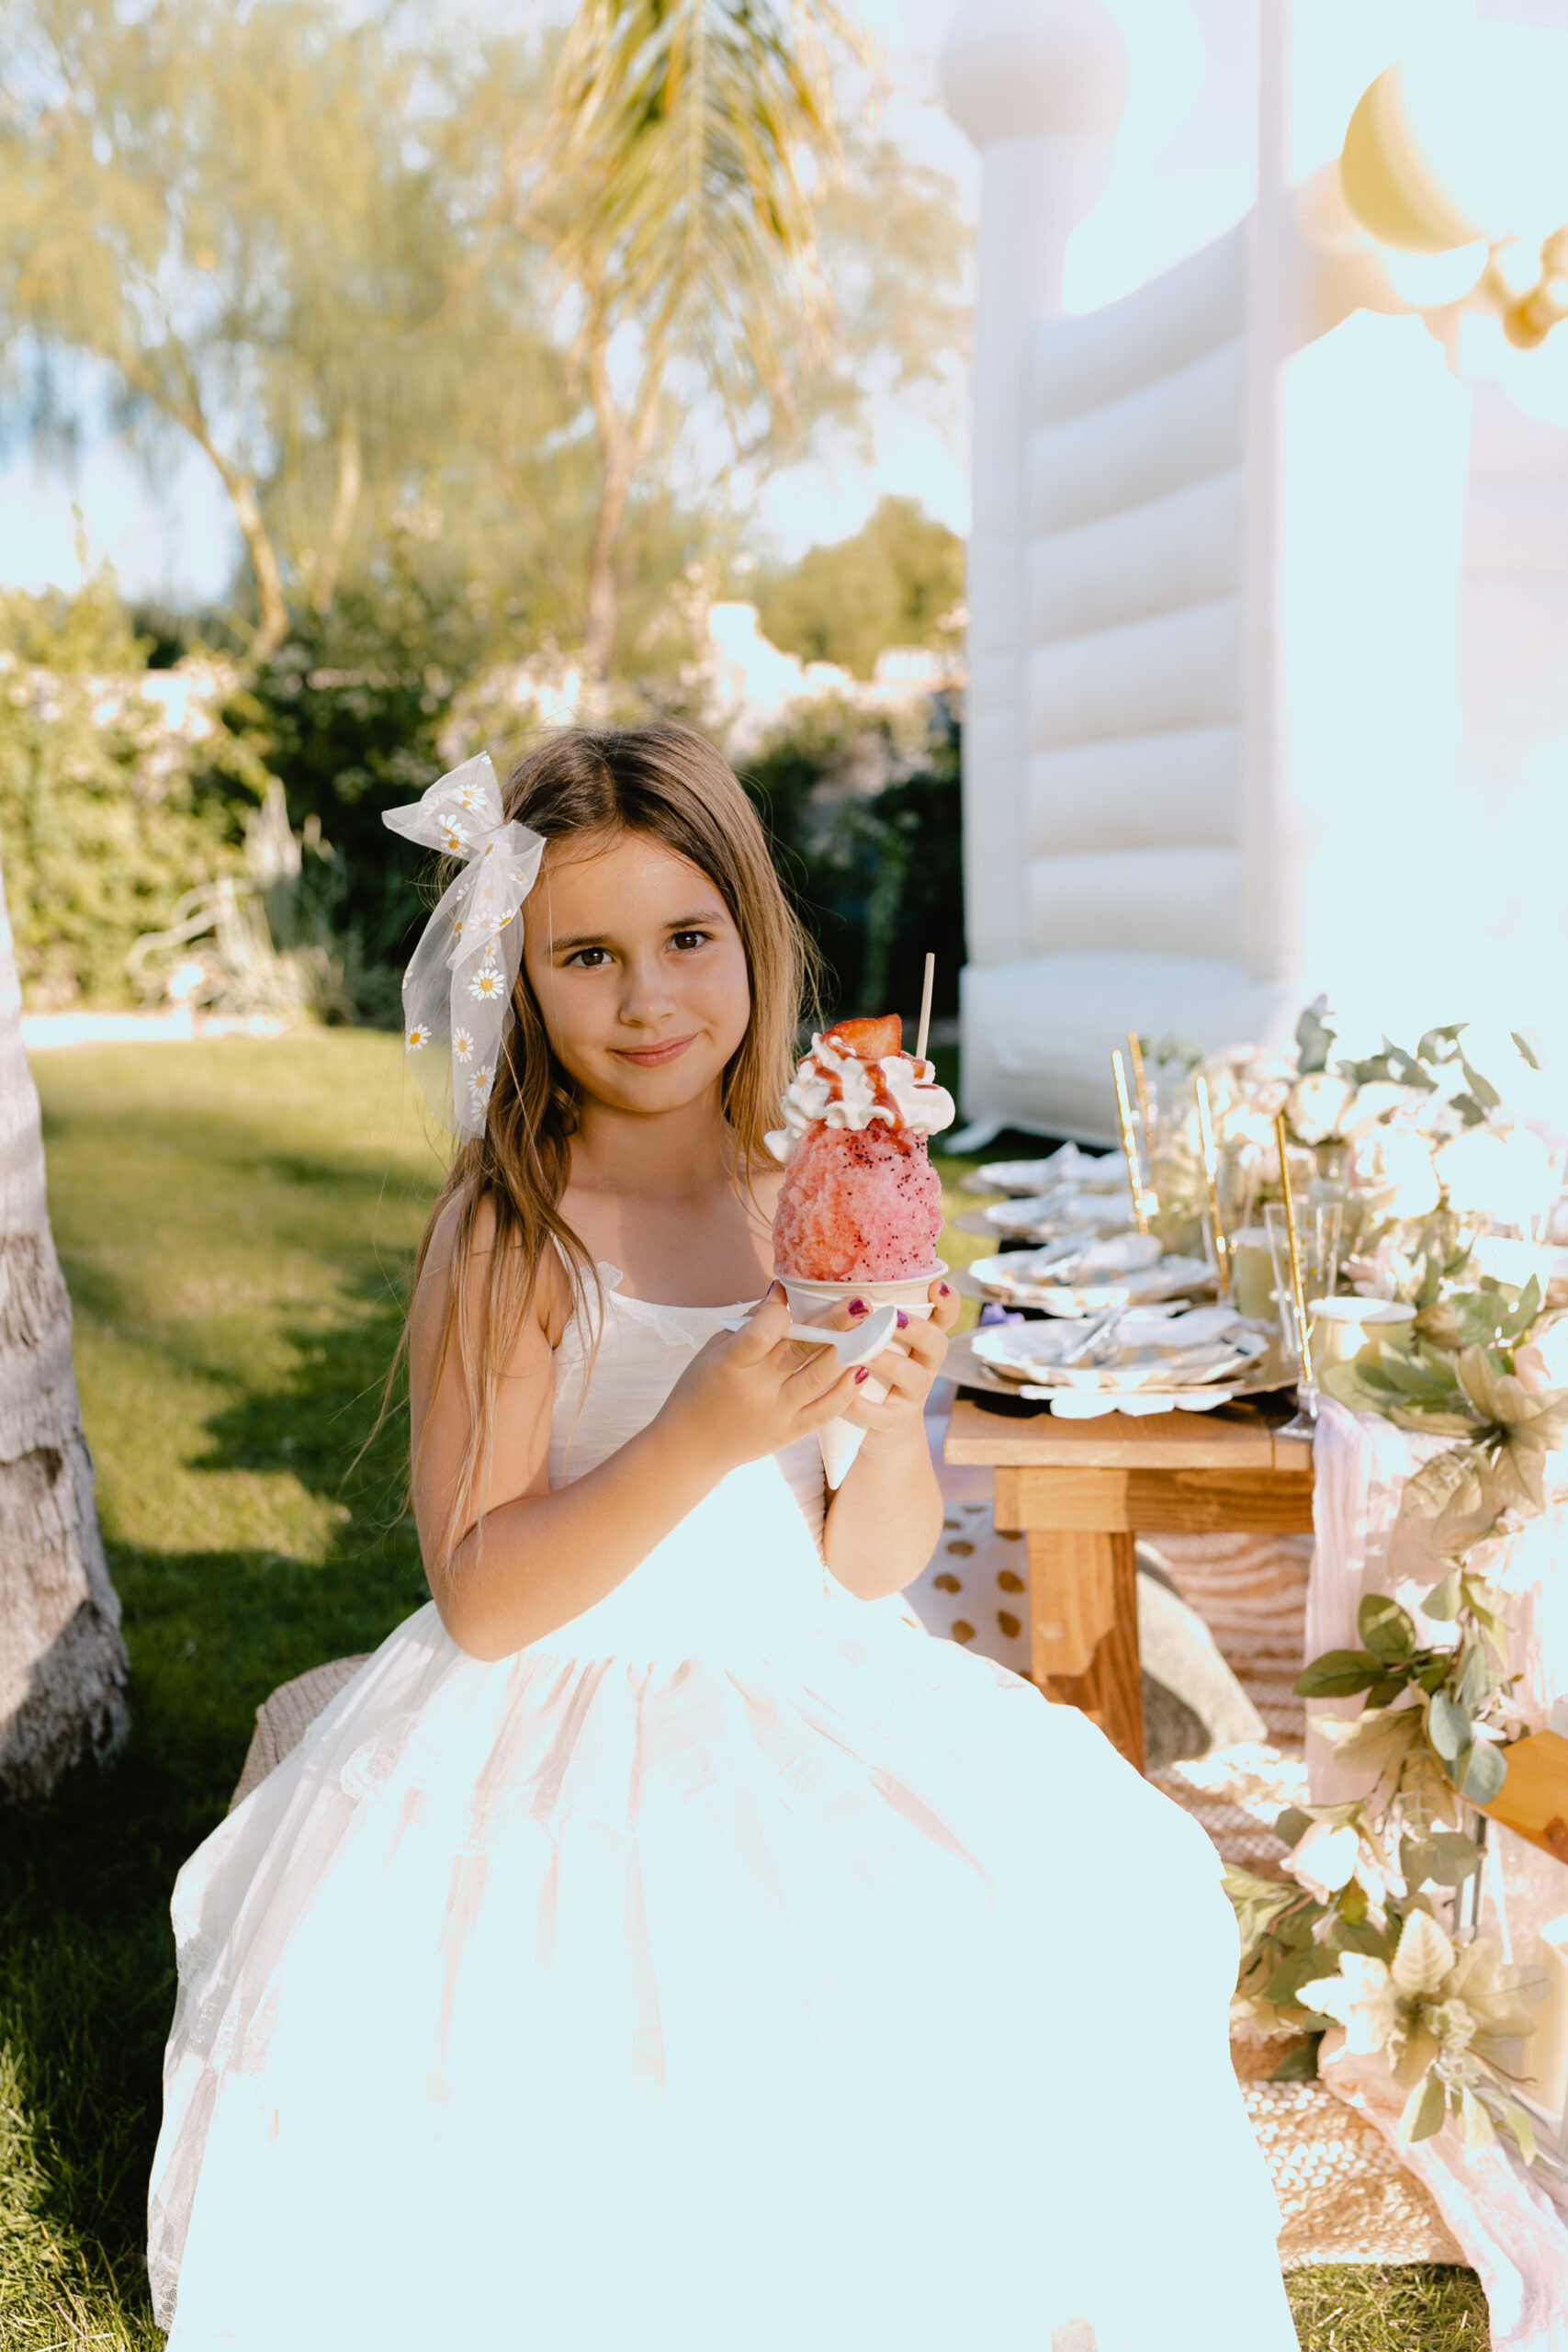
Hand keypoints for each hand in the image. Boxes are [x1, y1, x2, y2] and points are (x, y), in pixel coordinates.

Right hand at [655, 1283, 861, 1478]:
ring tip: (870, 1330)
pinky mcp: (789, 1433)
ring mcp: (775, 1413)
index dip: (779, 1310)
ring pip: (820, 1377)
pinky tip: (861, 1368)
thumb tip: (781, 1294)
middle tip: (861, 1302)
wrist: (691, 1448)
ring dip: (849, 1351)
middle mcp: (755, 1389)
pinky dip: (845, 1390)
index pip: (763, 1332)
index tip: (789, 1292)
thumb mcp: (713, 1352)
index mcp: (729, 1364)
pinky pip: (824, 1411)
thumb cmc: (699, 1390)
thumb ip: (749, 1324)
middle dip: (835, 1322)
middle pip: (801, 1349)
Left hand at [837, 1276, 959, 1450]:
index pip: (945, 1318)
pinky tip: (848, 1397)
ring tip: (866, 1355)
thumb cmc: (871, 1373)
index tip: (937, 1284)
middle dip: (919, 1330)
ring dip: (892, 1363)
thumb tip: (833, 1284)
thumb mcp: (875, 1343)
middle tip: (895, 1319)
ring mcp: (913, 1395)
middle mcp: (925, 1366)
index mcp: (921, 1342)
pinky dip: (866, 1406)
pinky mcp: (896, 1421)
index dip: (948, 1302)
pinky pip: (886, 1415)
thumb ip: (865, 1319)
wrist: (877, 1430)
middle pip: (937, 1344)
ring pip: (915, 1378)